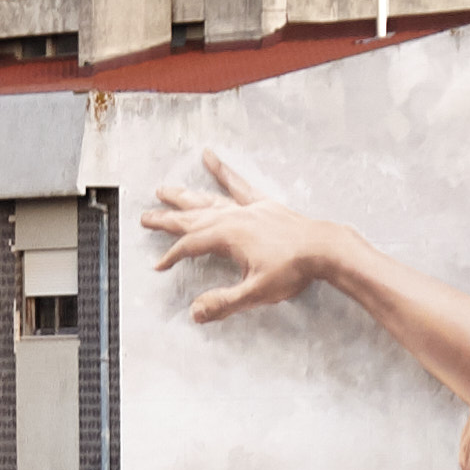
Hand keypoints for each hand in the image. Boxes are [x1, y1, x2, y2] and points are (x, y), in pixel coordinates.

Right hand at [139, 151, 366, 323]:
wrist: (324, 249)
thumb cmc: (293, 270)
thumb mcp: (256, 292)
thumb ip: (224, 302)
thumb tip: (195, 312)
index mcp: (227, 237)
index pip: (190, 246)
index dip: (172, 256)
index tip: (160, 266)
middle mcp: (232, 218)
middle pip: (192, 218)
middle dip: (167, 219)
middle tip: (145, 217)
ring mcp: (246, 208)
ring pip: (208, 200)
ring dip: (185, 196)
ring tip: (165, 189)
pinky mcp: (261, 204)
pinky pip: (237, 184)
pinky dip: (223, 171)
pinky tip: (210, 157)